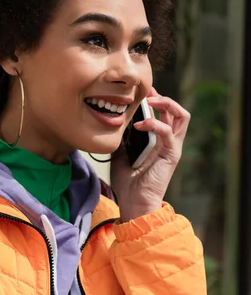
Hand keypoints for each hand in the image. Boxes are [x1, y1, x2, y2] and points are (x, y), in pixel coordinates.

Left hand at [110, 88, 189, 222]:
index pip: (165, 113)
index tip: (140, 92)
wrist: (134, 203)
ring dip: (166, 104)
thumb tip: (112, 122)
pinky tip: (140, 124)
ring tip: (150, 101)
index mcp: (159, 140)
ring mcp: (172, 147)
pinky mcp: (171, 154)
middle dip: (163, 97)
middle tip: (147, 93)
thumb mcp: (120, 153)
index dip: (155, 99)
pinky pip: (168, 132)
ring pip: (182, 116)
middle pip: (178, 111)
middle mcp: (169, 141)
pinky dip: (155, 123)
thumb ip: (122, 137)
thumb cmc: (128, 181)